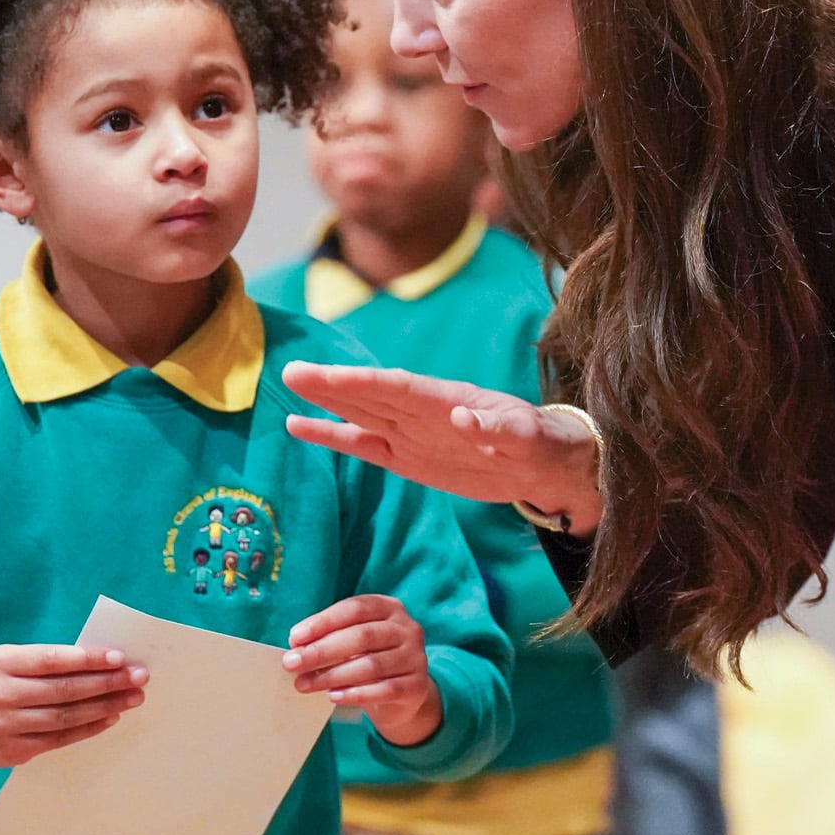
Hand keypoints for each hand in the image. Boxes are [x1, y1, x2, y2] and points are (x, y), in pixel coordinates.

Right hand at [0, 644, 148, 775]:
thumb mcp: (11, 660)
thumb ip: (48, 660)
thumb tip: (105, 661)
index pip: (50, 660)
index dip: (87, 659)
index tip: (120, 658)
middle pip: (62, 691)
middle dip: (106, 683)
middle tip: (138, 677)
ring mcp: (2, 727)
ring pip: (64, 717)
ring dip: (104, 707)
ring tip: (132, 698)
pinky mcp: (10, 752)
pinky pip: (58, 740)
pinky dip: (88, 728)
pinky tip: (111, 717)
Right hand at [281, 362, 602, 532]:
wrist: (544, 464)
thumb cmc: (541, 443)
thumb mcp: (529, 437)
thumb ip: (499, 429)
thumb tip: (462, 418)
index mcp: (448, 400)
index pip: (398, 388)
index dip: (363, 382)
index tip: (329, 376)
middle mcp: (422, 412)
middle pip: (369, 394)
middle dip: (332, 384)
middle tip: (291, 371)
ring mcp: (411, 433)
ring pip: (360, 414)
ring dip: (326, 402)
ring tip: (290, 385)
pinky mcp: (406, 457)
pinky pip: (363, 445)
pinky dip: (333, 436)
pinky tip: (300, 427)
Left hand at [283, 594, 441, 746]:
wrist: (404, 693)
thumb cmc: (369, 659)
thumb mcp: (355, 641)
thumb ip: (331, 638)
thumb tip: (297, 647)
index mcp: (389, 608)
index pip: (355, 608)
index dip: (323, 622)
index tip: (294, 638)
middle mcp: (407, 629)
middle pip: (362, 636)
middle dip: (322, 650)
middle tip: (291, 664)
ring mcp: (415, 658)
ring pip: (370, 665)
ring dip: (332, 676)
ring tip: (305, 684)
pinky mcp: (416, 687)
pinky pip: (383, 690)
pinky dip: (354, 694)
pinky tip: (333, 697)